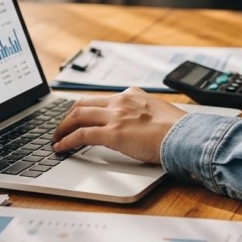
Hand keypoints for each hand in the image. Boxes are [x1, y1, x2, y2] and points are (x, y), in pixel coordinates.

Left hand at [51, 88, 186, 163]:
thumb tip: (139, 126)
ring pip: (77, 116)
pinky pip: (81, 135)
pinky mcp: (112, 134)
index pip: (102, 99)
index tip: (79, 115)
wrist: (186, 136)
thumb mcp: (158, 113)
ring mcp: (115, 116)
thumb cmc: (179, 130)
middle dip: (68, 116)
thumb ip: (143, 114)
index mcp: (132, 95)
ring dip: (62, 127)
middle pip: (83, 103)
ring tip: (56, 137)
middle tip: (61, 126)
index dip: (86, 108)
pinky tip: (60, 147)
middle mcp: (121, 101)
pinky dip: (67, 141)